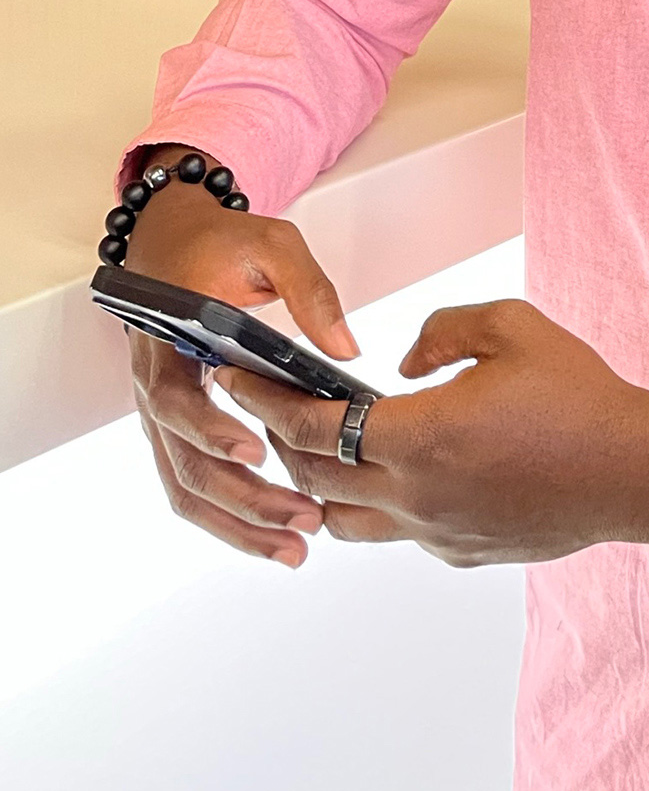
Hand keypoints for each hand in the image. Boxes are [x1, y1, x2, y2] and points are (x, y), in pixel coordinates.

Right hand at [123, 150, 358, 566]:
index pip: (179, 402)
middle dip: (243, 500)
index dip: (213, 431)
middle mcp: (157, 387)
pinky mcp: (178, 429)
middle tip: (302, 517)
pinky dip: (227, 517)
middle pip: (186, 464)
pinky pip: (191, 483)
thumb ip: (310, 290)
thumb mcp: (271, 243)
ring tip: (294, 548)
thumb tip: (347, 350)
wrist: (172, 242)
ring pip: (186, 488)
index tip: (256, 451)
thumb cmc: (220, 243)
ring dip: (237, 525)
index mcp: (170, 342)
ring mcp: (163, 414)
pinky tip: (272, 535)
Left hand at [220, 299, 648, 567]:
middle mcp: (416, 495)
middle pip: (313, 477)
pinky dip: (378, 501)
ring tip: (321, 447)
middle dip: (278, 439)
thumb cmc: (579, 395)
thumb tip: (405, 359)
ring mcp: (436, 532)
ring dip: (319, 482)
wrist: (634, 472)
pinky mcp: (460, 553)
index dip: (265, 399)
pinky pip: (397, 530)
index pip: (313, 426)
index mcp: (420, 436)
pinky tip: (399, 470)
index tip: (234, 376)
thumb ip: (443, 329)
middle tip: (267, 406)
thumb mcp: (512, 327)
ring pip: (345, 518)